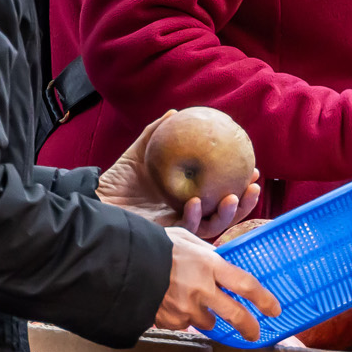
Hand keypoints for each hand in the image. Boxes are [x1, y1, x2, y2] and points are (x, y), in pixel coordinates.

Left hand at [96, 111, 251, 239]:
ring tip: (233, 198)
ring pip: (212, 226)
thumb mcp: (140, 153)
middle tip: (253, 186)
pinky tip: (195, 202)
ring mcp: (178, 228)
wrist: (98, 201)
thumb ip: (155, 133)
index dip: (239, 185)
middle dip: (244, 204)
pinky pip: (186, 229)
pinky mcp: (166, 238)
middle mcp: (187, 214)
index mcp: (187, 197)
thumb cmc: (117, 180)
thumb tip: (175, 112)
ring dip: (227, 215)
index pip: (220, 193)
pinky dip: (194, 216)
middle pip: (224, 213)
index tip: (254, 171)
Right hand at [153, 228, 281, 335]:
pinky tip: (172, 303)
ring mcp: (185, 308)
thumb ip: (207, 254)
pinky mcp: (169, 321)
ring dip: (207, 317)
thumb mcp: (187, 240)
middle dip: (248, 326)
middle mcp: (201, 289)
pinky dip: (182, 317)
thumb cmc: (155, 245)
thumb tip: (219, 261)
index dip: (264, 299)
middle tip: (254, 332)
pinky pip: (183, 324)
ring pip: (207, 322)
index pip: (246, 285)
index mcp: (209, 265)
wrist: (122, 263)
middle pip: (235, 315)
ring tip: (194, 302)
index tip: (274, 309)